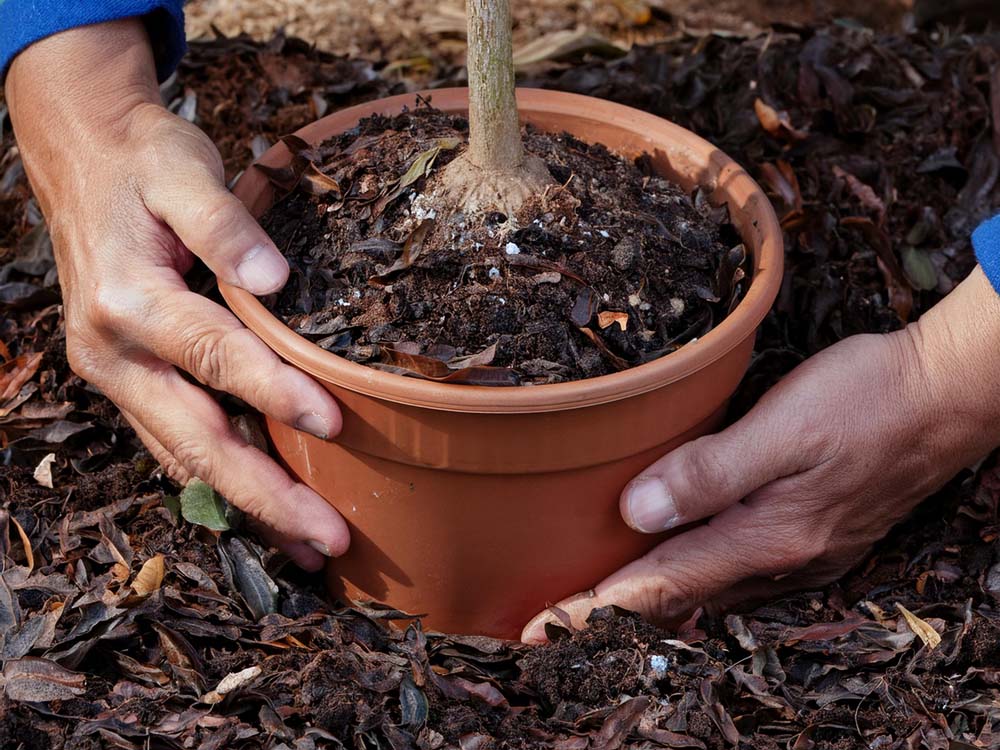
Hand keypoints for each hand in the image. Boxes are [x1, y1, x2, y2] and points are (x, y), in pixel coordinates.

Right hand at [6, 20, 348, 569]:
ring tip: (308, 549)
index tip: (333, 424)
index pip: (214, 356)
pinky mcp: (131, 383)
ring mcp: (118, 376)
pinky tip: (264, 511)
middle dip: (266, 496)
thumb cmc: (142, 163)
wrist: (83, 162)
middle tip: (330, 540)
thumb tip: (274, 279)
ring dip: (249, 507)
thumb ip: (223, 225)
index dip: (274, 391)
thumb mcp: (181, 170)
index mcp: (126, 301)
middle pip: (198, 439)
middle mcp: (113, 354)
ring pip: (185, 457)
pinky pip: (176, 445)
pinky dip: (221, 483)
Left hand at [523, 267, 999, 641]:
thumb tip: (636, 511)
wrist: (948, 394)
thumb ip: (710, 472)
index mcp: (767, 537)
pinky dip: (698, 579)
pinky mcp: (819, 535)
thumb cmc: (868, 398)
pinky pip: (741, 574)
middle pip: (683, 599)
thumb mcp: (782, 426)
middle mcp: (785, 559)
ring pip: (712, 592)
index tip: (541, 629)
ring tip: (608, 602)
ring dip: (657, 600)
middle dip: (619, 613)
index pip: (660, 585)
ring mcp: (806, 553)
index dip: (597, 609)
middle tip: (562, 619)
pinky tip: (685, 566)